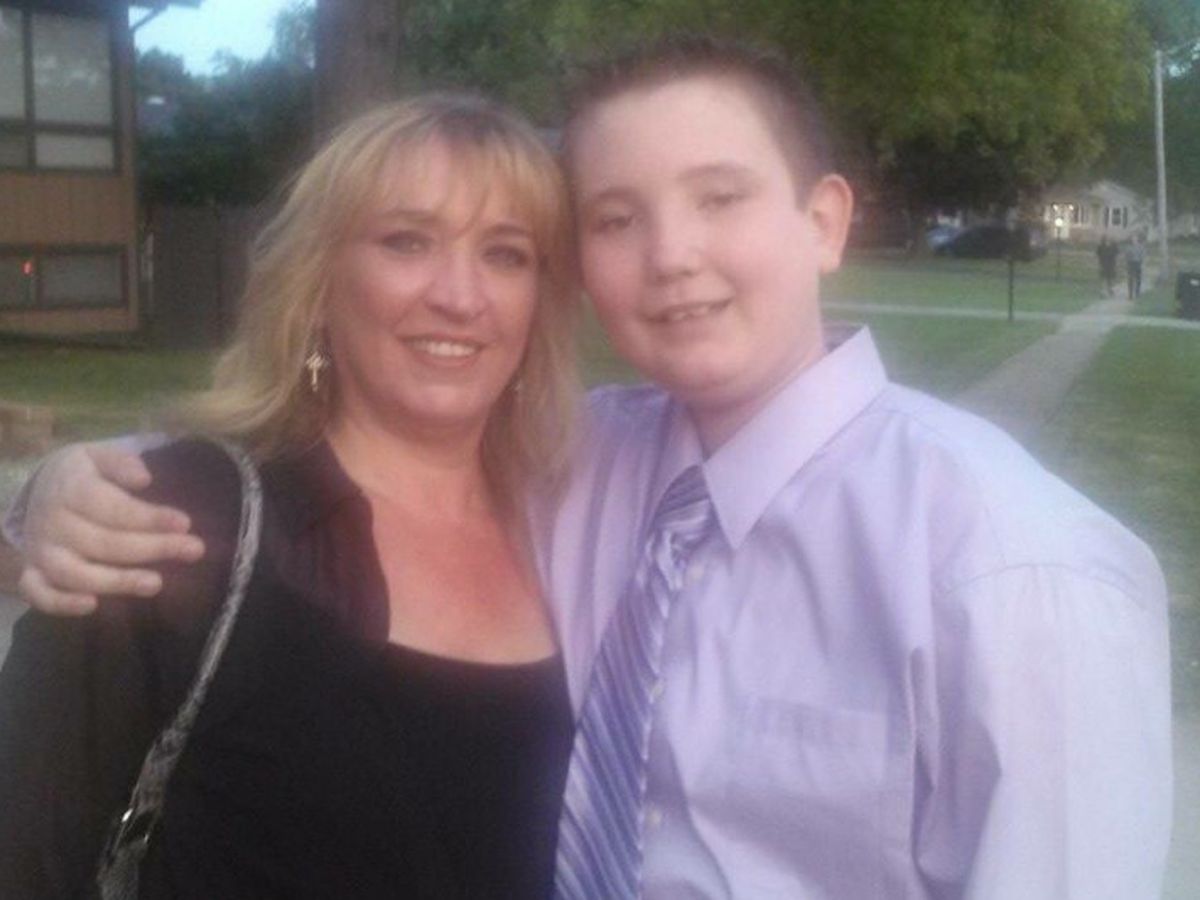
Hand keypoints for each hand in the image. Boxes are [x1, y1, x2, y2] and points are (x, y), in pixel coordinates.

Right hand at [18, 443, 204, 615]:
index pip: (113, 508)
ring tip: (156, 583)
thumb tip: (143, 478)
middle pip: (103, 543)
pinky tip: (92, 606)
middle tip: (194, 550)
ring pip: (75, 573)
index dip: (149, 518)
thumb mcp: (99, 456)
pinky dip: (60, 604)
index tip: (185, 523)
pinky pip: (39, 594)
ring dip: (116, 581)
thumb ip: (121, 463)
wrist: (41, 489)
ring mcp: (40, 551)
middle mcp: (51, 522)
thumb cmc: (83, 476)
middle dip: (152, 548)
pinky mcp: (32, 572)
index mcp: (70, 489)